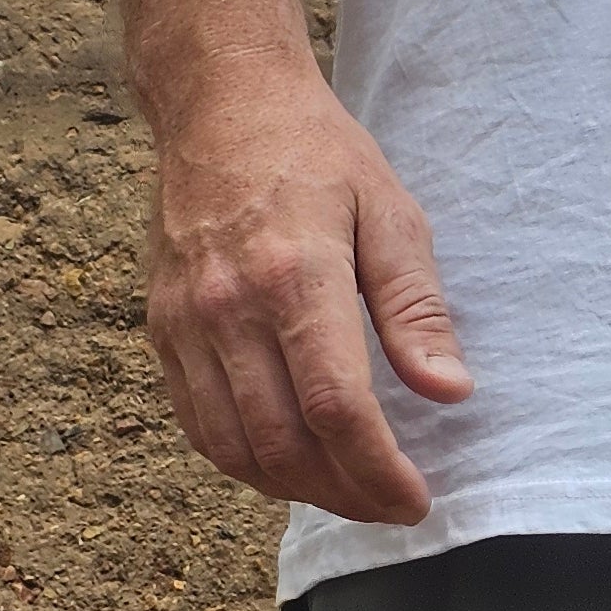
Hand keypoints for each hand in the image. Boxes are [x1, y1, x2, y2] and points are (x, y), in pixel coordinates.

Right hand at [146, 58, 471, 524]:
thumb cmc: (317, 156)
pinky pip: (197, 425)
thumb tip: (449, 391)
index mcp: (296, 277)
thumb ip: (417, 309)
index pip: (338, 409)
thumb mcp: (392, 215)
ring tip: (345, 493)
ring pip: (233, 449)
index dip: (378, 472)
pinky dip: (243, 462)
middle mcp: (230, 308)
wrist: (221, 106)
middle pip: (284, 444)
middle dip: (345, 494)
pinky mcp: (162, 329)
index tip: (415, 499)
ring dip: (294, 490)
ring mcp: (186, 323)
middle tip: (388, 505)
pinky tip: (288, 464)